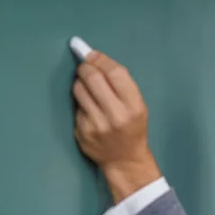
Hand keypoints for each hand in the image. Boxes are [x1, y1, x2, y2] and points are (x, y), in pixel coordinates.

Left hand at [72, 50, 161, 202]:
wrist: (125, 160)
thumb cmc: (133, 128)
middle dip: (86, 68)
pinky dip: (80, 103)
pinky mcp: (82, 132)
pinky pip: (76, 106)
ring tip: (88, 89)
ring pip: (79, 90)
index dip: (100, 59)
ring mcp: (97, 125)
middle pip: (93, 78)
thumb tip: (93, 56)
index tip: (91, 54)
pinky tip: (89, 109)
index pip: (114, 73)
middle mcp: (115, 115)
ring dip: (80, 83)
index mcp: (134, 106)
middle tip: (86, 68)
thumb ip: (121, 84)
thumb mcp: (138, 106)